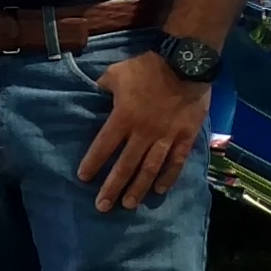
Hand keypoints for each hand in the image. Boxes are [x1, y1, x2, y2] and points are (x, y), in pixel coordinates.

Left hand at [77, 49, 210, 211]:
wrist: (186, 63)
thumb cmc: (148, 68)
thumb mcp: (116, 73)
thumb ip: (103, 87)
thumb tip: (91, 93)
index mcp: (124, 118)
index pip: (104, 146)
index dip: (93, 163)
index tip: (83, 178)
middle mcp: (144, 133)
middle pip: (126, 165)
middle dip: (112, 187)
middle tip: (102, 207)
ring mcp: (167, 137)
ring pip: (150, 169)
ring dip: (138, 188)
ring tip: (128, 204)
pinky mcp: (186, 136)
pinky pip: (176, 161)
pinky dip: (168, 177)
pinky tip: (160, 190)